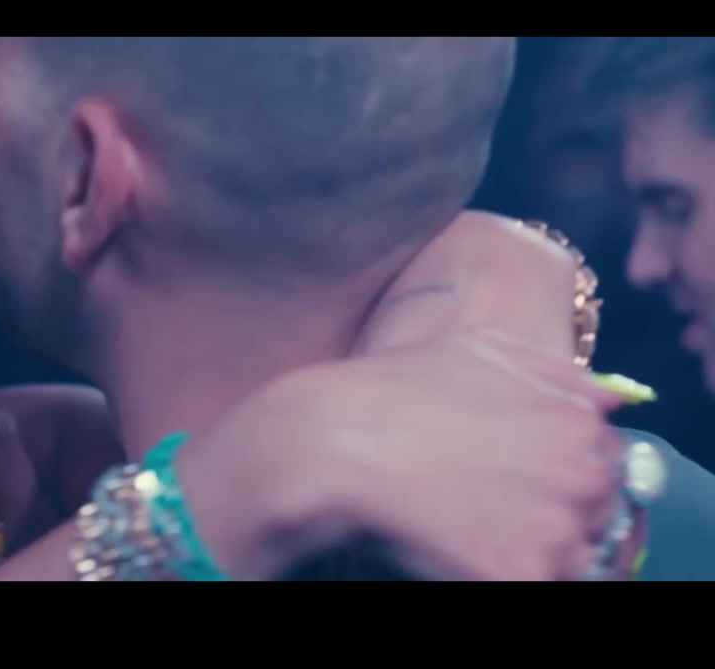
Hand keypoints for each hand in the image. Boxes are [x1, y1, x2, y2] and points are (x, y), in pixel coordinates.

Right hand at [192, 329, 626, 580]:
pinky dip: (497, 572)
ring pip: (571, 559)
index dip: (556, 469)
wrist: (329, 444)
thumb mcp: (475, 351)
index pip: (603, 461)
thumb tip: (605, 397)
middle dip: (548, 511)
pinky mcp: (522, 576)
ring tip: (465, 527)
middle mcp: (583, 475)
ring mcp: (557, 532)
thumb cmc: (391, 392)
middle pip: (595, 513)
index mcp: (580, 420)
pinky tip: (457, 553)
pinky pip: (534, 584)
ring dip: (530, 549)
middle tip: (483, 505)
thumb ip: (550, 370)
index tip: (512, 475)